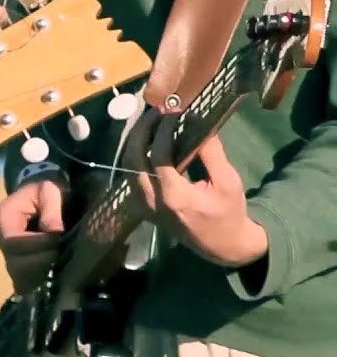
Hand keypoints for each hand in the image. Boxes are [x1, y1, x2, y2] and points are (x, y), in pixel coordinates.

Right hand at [0, 175, 65, 293]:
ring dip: (40, 275)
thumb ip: (51, 206)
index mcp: (3, 217)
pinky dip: (38, 282)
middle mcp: (0, 238)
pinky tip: (54, 276)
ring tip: (59, 267)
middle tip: (60, 257)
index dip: (36, 244)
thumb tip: (54, 231)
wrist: (41, 199)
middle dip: (40, 263)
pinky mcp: (18, 266)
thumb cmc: (43, 192)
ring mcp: (7, 255)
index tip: (57, 240)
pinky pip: (24, 282)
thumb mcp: (49, 190)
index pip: (13, 240)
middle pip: (14, 263)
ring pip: (19, 276)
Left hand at [125, 109, 266, 267]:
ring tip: (152, 121)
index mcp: (174, 195)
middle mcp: (151, 200)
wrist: (222, 246)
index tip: (173, 110)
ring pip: (128, 165)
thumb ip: (211, 152)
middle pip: (133, 157)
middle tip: (156, 111)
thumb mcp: (228, 181)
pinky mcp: (141, 206)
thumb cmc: (228, 212)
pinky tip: (149, 140)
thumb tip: (196, 121)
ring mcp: (142, 205)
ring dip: (137, 140)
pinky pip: (132, 174)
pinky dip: (137, 154)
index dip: (163, 129)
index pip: (158, 154)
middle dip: (142, 129)